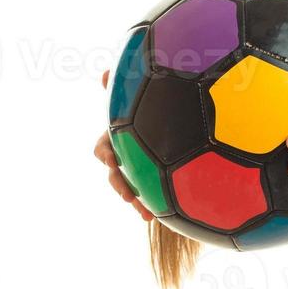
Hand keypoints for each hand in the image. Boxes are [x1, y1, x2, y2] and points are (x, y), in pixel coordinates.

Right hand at [94, 68, 154, 221]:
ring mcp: (140, 169)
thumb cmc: (157, 102)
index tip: (109, 158)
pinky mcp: (156, 181)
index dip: (104, 153)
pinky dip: (155, 205)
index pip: (104, 145)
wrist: (183, 127)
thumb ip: (125, 85)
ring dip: (136, 200)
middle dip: (119, 184)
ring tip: (145, 212)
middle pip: (115, 173)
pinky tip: (164, 216)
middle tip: (127, 194)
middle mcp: (127, 154)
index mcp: (121, 135)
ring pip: (132, 189)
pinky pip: (152, 195)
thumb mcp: (144, 92)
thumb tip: (105, 72)